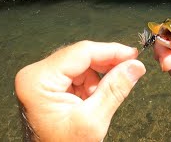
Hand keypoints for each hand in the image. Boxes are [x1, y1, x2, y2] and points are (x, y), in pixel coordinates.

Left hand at [15, 41, 145, 140]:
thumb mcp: (93, 120)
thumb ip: (115, 89)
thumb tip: (135, 66)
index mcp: (39, 80)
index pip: (82, 52)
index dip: (111, 51)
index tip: (133, 55)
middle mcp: (36, 74)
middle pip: (81, 56)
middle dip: (106, 65)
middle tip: (129, 69)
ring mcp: (41, 79)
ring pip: (81, 65)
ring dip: (97, 79)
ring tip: (100, 100)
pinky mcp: (48, 85)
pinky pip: (76, 75)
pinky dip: (90, 85)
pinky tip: (92, 100)